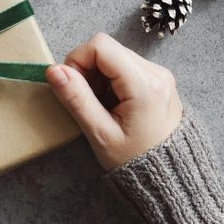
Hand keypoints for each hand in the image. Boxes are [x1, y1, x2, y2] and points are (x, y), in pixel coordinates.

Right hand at [45, 32, 182, 169]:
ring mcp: (159, 74)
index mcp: (144, 85)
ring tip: (100, 105)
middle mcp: (156, 72)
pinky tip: (111, 104)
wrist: (169, 177)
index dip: (77, 60)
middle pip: (107, 48)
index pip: (100, 45)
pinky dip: (110, 80)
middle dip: (87, 69)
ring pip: (114, 55)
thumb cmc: (135, 161)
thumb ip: (76, 99)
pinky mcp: (157, 79)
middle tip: (86, 101)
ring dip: (98, 75)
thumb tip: (54, 70)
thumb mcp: (100, 134)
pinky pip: (124, 65)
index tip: (72, 86)